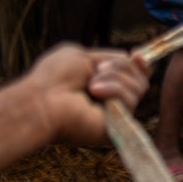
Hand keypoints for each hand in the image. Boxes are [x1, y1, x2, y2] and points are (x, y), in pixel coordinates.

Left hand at [20, 44, 151, 147]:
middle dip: (123, 67)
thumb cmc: (54, 79)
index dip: (141, 65)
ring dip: (115, 77)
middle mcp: (111, 102)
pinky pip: (131, 100)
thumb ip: (108, 56)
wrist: (42, 103)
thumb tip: (131, 57)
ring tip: (90, 85)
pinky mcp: (118, 127)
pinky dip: (114, 90)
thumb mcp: (82, 56)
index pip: (135, 76)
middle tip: (98, 69)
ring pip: (139, 88)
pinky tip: (94, 92)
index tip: (135, 54)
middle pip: (141, 79)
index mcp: (102, 85)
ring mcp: (116, 115)